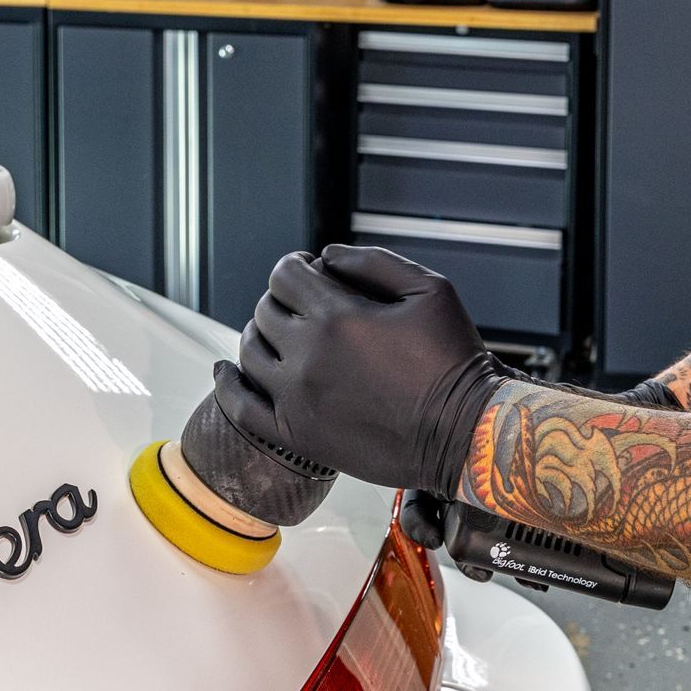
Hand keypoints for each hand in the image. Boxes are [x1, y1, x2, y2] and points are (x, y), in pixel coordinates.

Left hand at [212, 244, 518, 494]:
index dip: (296, 267)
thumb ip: (372, 261)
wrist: (464, 433)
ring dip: (262, 336)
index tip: (310, 274)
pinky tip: (226, 372)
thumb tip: (327, 256)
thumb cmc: (453, 362)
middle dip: (283, 301)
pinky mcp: (298, 434)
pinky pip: (242, 407)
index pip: (284, 274)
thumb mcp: (429, 288)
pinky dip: (228, 385)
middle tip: (307, 308)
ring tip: (284, 337)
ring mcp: (297, 398)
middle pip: (265, 310)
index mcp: (337, 316)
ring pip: (250, 352)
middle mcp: (308, 355)